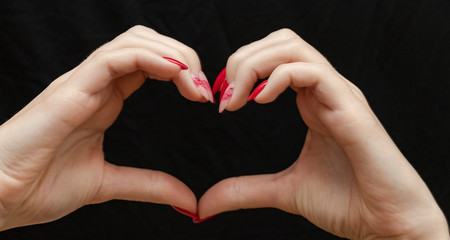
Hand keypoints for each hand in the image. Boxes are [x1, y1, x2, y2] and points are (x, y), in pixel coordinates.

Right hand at [0, 25, 211, 230]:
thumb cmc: (40, 185)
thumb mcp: (108, 183)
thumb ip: (149, 185)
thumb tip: (188, 199)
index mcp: (104, 98)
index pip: (148, 63)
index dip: (181, 71)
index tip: (203, 96)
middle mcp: (96, 83)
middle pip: (146, 43)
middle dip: (183, 55)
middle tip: (204, 87)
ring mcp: (83, 82)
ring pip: (134, 41)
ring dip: (173, 54)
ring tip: (194, 83)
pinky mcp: (71, 89)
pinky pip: (116, 57)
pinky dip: (151, 59)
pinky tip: (175, 75)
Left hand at [198, 29, 448, 238]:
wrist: (387, 225)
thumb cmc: (347, 202)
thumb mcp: (283, 191)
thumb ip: (245, 190)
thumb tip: (206, 204)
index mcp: (312, 101)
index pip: (275, 57)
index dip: (241, 69)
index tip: (224, 102)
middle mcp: (326, 91)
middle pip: (280, 41)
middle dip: (243, 59)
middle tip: (227, 95)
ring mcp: (340, 96)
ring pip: (294, 47)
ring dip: (256, 63)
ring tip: (240, 97)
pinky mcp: (351, 109)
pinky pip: (313, 71)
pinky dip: (279, 77)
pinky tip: (262, 102)